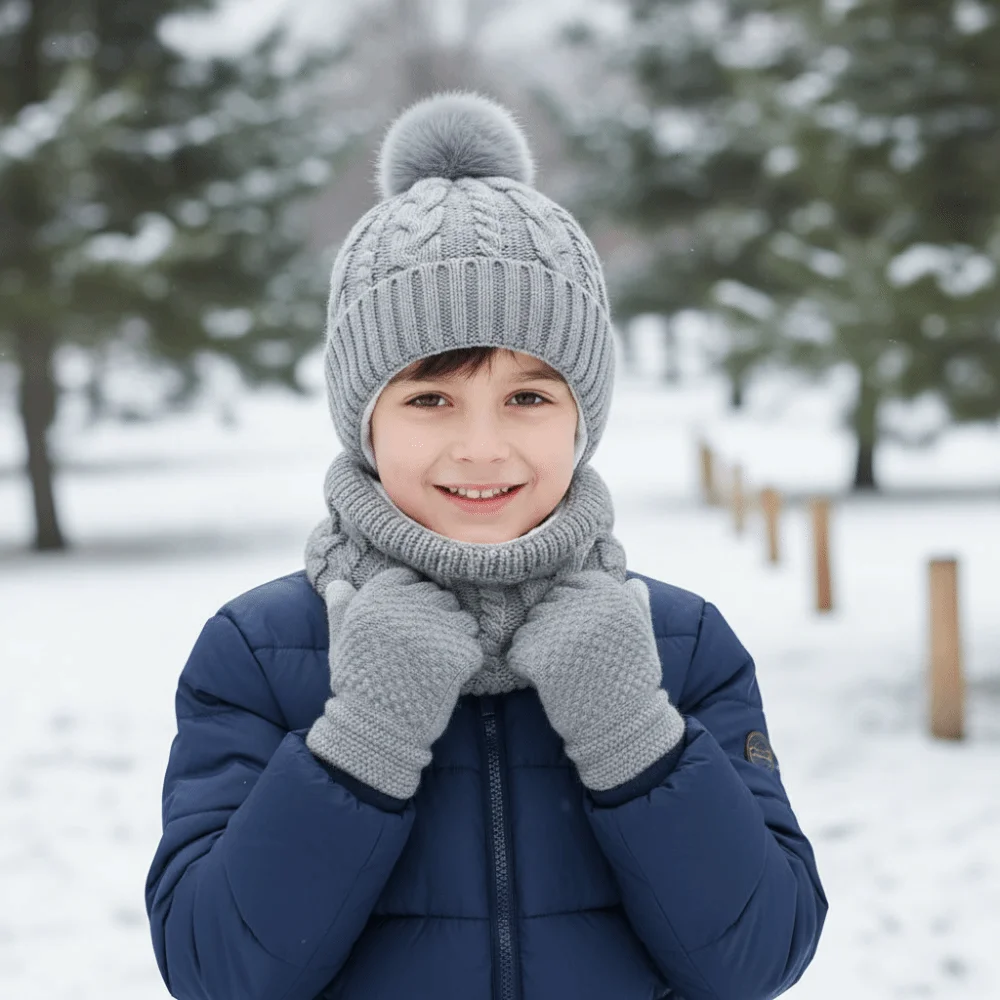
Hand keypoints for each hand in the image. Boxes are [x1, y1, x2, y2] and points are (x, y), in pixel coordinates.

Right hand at [306, 566, 483, 799]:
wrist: (375, 728)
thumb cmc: (357, 684)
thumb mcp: (341, 641)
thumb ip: (341, 608)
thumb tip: (339, 583)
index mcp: (376, 598)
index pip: (409, 579)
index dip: (409, 599)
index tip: (403, 623)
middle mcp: (407, 606)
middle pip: (437, 595)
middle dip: (433, 616)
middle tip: (421, 646)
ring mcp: (436, 628)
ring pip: (460, 616)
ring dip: (453, 635)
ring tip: (436, 660)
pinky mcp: (458, 651)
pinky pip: (472, 644)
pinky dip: (464, 659)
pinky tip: (447, 675)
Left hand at [506, 571, 684, 790]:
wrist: (621, 724)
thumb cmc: (632, 679)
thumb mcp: (644, 633)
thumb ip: (636, 602)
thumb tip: (630, 582)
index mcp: (609, 594)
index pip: (570, 584)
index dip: (571, 608)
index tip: (582, 633)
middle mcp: (583, 605)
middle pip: (547, 604)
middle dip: (552, 627)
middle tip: (570, 656)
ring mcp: (558, 630)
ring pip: (528, 626)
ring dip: (537, 646)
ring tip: (561, 669)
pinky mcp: (537, 655)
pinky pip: (516, 652)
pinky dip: (525, 667)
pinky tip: (546, 681)